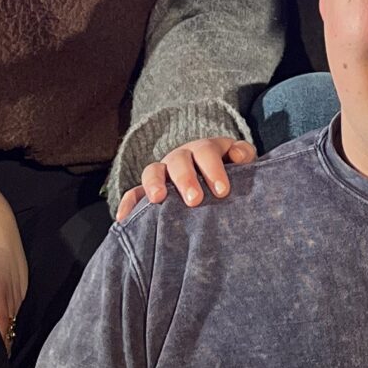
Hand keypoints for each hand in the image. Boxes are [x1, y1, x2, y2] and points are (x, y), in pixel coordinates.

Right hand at [117, 136, 256, 220]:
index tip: (222, 191)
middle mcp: (181, 157)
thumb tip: (238, 155)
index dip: (213, 168)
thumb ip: (244, 154)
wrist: (215, 184)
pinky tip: (124, 218)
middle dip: (186, 178)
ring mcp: (163, 173)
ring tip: (157, 200)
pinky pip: (133, 193)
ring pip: (153, 171)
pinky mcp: (148, 190)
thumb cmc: (232, 175)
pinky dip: (128, 203)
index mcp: (205, 149)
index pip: (207, 151)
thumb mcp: (240, 162)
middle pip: (179, 160)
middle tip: (195, 200)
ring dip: (154, 184)